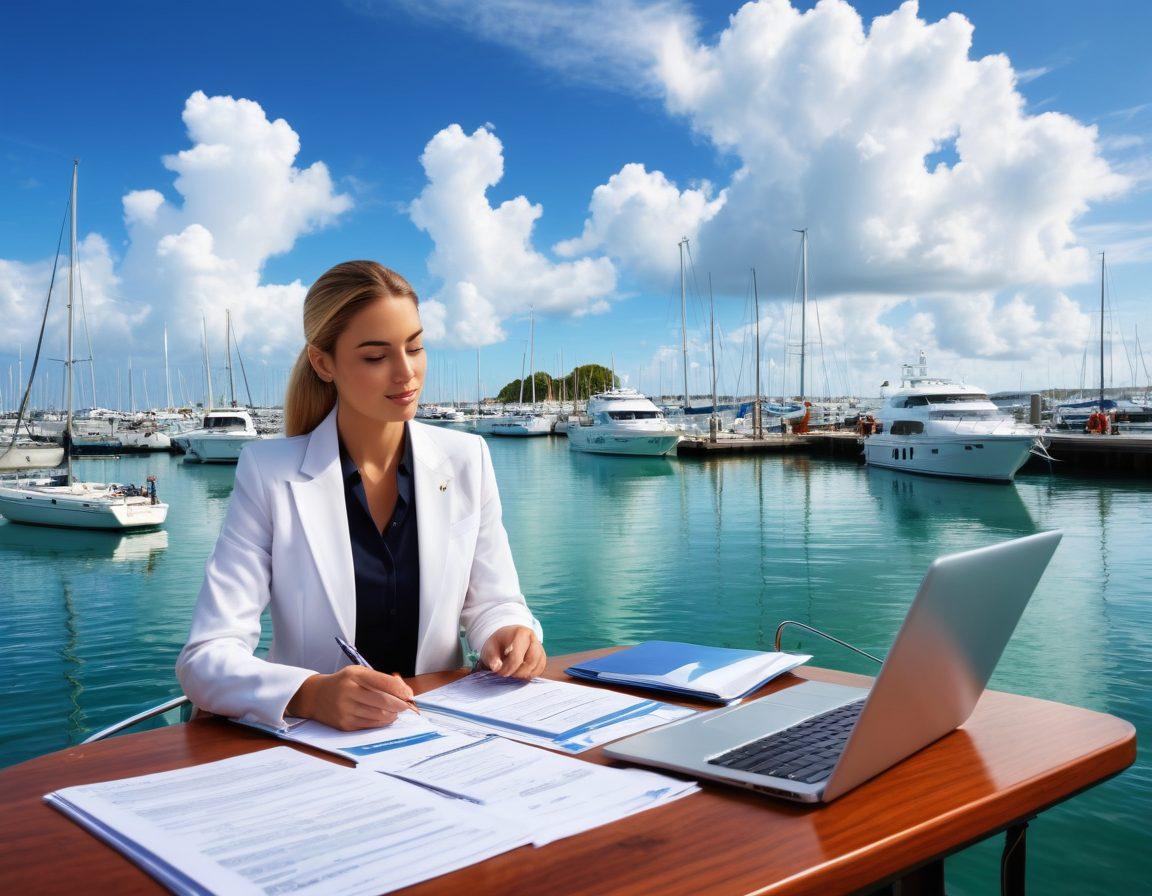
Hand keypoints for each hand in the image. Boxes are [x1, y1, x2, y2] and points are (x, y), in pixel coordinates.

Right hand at [287, 666, 414, 730]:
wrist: (315, 696)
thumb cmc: (343, 683)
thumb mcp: (359, 673)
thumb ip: (381, 680)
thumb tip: (405, 692)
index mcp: (354, 675)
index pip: (384, 682)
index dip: (401, 690)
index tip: (410, 695)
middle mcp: (349, 692)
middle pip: (384, 701)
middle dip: (401, 705)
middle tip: (407, 706)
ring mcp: (346, 709)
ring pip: (379, 715)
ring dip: (392, 714)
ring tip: (395, 711)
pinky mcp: (345, 724)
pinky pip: (371, 725)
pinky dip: (382, 722)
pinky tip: (385, 717)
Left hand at [479, 625, 546, 679]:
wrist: (506, 638)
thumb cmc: (498, 643)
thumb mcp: (490, 648)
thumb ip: (492, 658)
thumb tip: (496, 667)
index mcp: (520, 633)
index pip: (517, 657)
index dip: (508, 669)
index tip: (499, 672)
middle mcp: (533, 638)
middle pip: (531, 662)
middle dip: (518, 673)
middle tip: (507, 674)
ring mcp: (539, 647)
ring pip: (537, 666)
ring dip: (524, 674)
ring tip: (513, 673)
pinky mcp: (542, 655)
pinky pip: (540, 668)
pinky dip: (531, 674)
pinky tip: (520, 672)